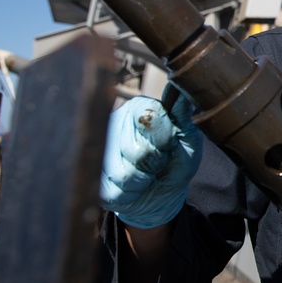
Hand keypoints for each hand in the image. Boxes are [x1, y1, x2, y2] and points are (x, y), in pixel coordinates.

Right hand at [100, 91, 202, 228]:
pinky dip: (132, 193)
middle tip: (159, 161)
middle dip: (156, 161)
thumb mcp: (188, 138)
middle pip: (138, 149)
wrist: (163, 192)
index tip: (171, 142)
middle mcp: (112, 123)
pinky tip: (134, 185)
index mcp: (137, 107)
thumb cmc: (176, 160)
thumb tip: (182, 90)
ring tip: (147, 173)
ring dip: (144, 179)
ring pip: (125, 173)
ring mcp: (98, 150)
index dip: (165, 136)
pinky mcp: (93, 177)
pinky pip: (116, 190)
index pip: (149, 117)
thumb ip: (183, 116)